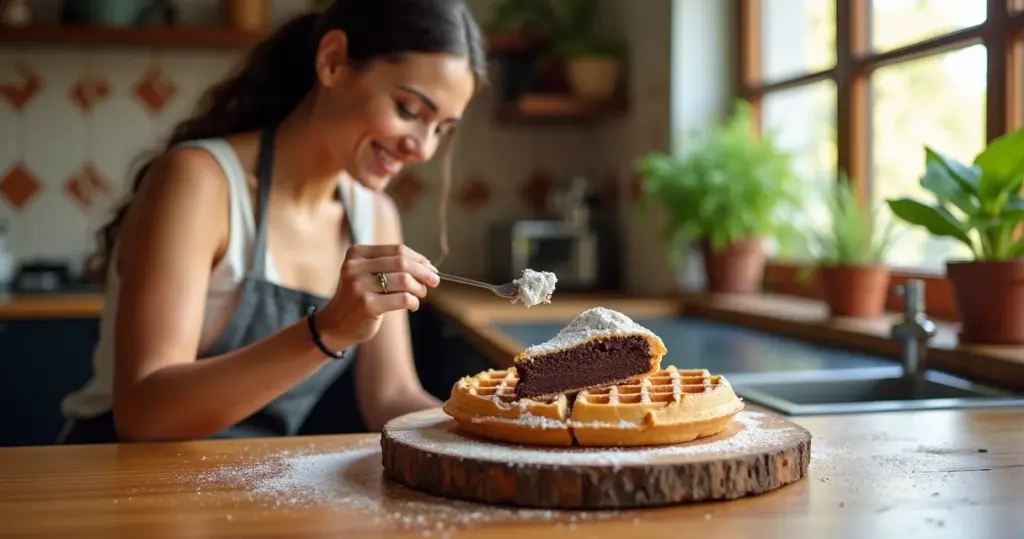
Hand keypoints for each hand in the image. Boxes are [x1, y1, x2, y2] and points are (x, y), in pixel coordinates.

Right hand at [319, 244, 439, 345]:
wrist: (335, 325)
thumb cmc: (359, 297)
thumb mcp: (368, 274)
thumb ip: (392, 266)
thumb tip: (428, 266)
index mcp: (356, 253)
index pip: (397, 250)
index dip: (418, 259)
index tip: (431, 268)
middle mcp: (355, 267)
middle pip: (402, 262)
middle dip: (423, 272)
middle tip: (434, 281)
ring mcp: (359, 286)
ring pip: (404, 280)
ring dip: (419, 288)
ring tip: (420, 295)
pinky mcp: (367, 305)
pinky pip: (403, 299)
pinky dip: (413, 302)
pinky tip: (412, 306)